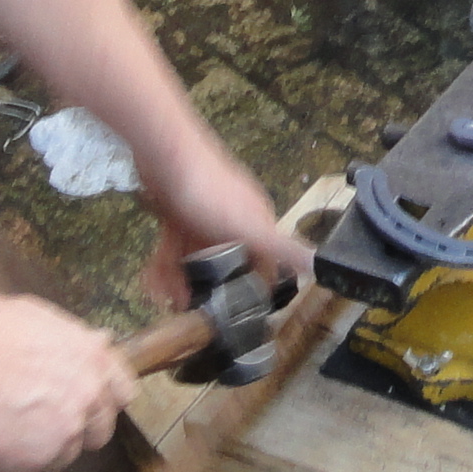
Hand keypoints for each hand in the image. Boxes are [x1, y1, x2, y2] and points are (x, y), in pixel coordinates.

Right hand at [0, 292, 136, 471]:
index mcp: (94, 359)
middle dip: (73, 428)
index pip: (123, 393)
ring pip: (63, 454)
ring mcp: (65, 431)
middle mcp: (89, 396)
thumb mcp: (42, 320)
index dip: (102, 401)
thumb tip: (100, 343)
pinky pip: (28, 470)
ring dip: (39, 446)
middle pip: (98, 431)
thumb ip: (76, 341)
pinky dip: (9, 461)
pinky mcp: (36, 459)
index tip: (86, 405)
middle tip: (39, 420)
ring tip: (5, 425)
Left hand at [136, 143, 303, 319]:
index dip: (253, 288)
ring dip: (180, 282)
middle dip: (207, 290)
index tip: (239, 315)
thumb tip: (320, 264)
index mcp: (254, 223)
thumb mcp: (250, 226)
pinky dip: (163, 266)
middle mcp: (231, 222)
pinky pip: (173, 249)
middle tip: (191, 314)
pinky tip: (152, 283)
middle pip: (223, 265)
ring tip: (166, 302)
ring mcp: (202, 218)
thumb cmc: (210, 191)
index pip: (263, 263)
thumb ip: (283, 248)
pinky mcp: (177, 215)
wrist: (166, 156)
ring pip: (194, 260)